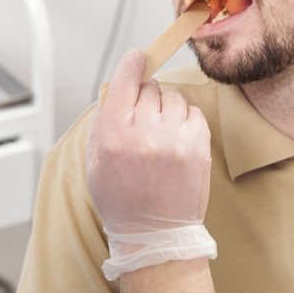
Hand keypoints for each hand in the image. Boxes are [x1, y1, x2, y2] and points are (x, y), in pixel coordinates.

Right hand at [86, 49, 214, 279]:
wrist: (154, 235)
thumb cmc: (121, 199)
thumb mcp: (95, 161)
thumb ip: (103, 120)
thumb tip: (117, 85)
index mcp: (113, 135)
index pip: (125, 80)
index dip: (132, 63)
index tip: (137, 56)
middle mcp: (144, 133)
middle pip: (149, 88)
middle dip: (145, 99)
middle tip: (143, 123)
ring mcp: (174, 139)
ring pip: (172, 99)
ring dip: (166, 111)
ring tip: (160, 138)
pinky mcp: (198, 146)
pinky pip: (192, 113)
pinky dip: (185, 123)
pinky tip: (176, 144)